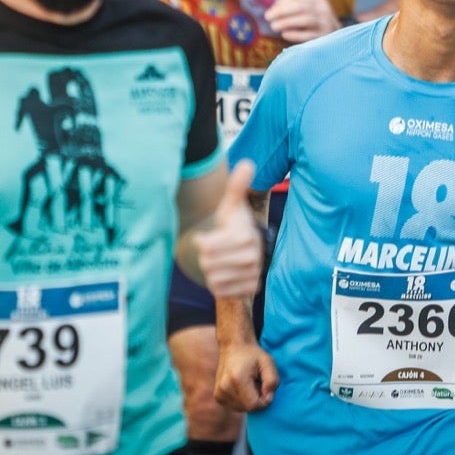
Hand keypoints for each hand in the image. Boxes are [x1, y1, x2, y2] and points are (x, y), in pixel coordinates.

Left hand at [192, 161, 263, 299]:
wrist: (247, 245)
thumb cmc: (233, 223)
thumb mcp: (231, 205)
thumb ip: (237, 186)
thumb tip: (247, 164)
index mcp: (246, 236)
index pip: (207, 247)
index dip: (201, 242)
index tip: (205, 237)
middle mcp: (253, 257)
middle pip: (208, 264)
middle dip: (205, 257)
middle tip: (213, 250)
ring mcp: (253, 274)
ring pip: (213, 279)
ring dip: (211, 270)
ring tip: (219, 260)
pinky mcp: (250, 289)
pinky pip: (221, 291)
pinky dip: (217, 284)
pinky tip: (224, 272)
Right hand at [214, 339, 278, 411]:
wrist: (234, 346)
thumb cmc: (253, 355)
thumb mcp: (268, 362)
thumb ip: (273, 381)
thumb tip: (268, 399)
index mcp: (237, 379)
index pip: (254, 405)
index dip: (264, 398)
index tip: (265, 385)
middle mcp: (224, 388)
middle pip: (248, 408)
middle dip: (257, 399)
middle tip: (257, 382)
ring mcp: (219, 393)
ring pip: (242, 409)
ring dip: (249, 400)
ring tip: (249, 383)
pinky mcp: (218, 397)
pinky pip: (235, 407)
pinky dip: (242, 400)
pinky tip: (242, 387)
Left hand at [265, 0, 337, 43]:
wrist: (335, 38)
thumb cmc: (318, 18)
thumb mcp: (313, 2)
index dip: (282, 2)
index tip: (271, 9)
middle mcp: (324, 10)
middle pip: (301, 6)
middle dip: (281, 11)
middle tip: (268, 17)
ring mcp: (325, 24)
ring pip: (305, 20)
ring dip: (286, 22)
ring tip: (274, 26)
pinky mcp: (324, 37)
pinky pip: (309, 35)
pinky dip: (295, 34)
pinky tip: (285, 34)